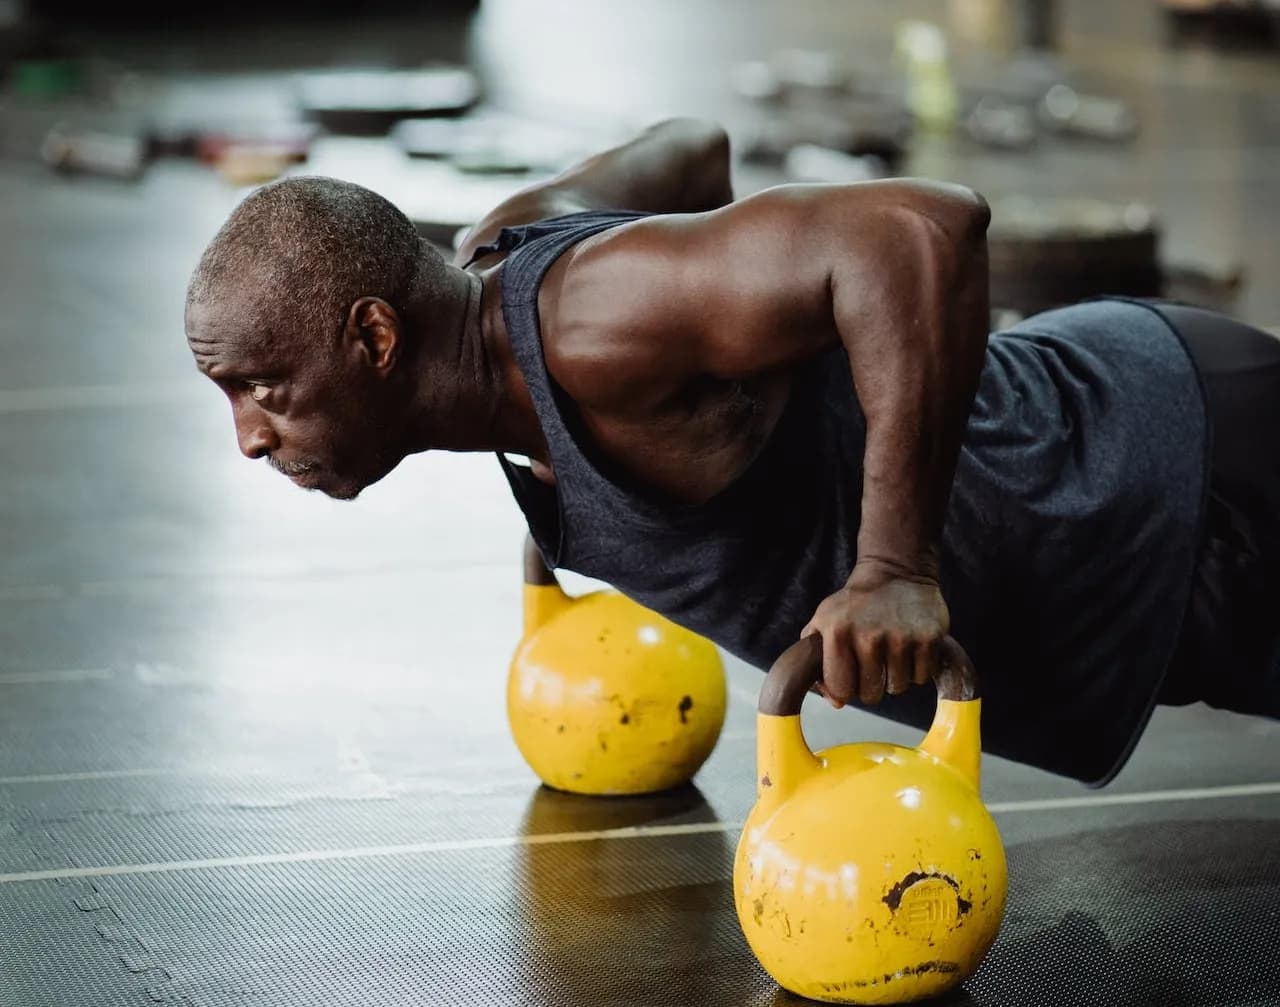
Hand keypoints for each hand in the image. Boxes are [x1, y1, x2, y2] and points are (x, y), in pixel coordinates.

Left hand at [802, 561, 949, 707]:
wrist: (896, 572)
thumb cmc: (855, 604)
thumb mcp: (823, 622)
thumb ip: (817, 664)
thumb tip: (837, 701)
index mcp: (837, 633)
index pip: (841, 690)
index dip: (845, 687)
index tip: (850, 672)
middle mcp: (868, 636)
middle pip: (871, 694)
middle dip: (871, 683)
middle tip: (873, 659)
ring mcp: (901, 637)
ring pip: (898, 688)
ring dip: (895, 675)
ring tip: (891, 648)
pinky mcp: (929, 638)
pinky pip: (922, 677)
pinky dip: (917, 667)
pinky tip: (910, 645)